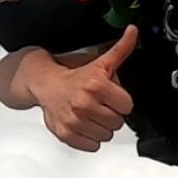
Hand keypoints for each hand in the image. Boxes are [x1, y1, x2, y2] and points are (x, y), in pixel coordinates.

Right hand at [33, 25, 138, 151]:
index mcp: (95, 85)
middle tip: (100, 105)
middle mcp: (84, 104)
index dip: (121, 101)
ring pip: (106, 136)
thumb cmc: (74, 75)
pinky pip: (92, 146)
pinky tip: (84, 124)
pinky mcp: (67, 134)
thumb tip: (133, 31)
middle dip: (112, 114)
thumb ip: (121, 49)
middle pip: (118, 122)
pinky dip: (90, 138)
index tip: (111, 96)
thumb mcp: (100, 62)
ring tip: (91, 114)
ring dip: (102, 127)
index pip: (127, 106)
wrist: (44, 83)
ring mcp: (75, 121)